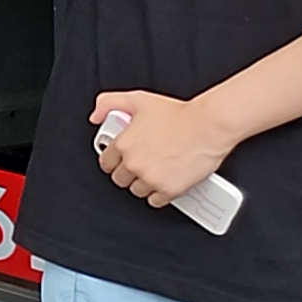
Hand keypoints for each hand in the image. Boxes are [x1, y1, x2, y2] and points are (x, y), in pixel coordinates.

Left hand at [92, 90, 238, 207]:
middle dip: (127, 173)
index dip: (113, 161)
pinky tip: (162, 182)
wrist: (207, 127)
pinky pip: (154, 201)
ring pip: (136, 190)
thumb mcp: (137, 100)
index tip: (119, 160)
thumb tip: (94, 117)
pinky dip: (158, 195)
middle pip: (119, 179)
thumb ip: (108, 104)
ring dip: (142, 184)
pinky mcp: (169, 190)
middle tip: (138, 165)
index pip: (106, 162)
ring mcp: (151, 178)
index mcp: (123, 144)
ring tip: (152, 172)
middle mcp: (134, 163)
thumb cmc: (177, 114)